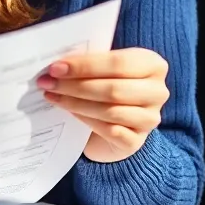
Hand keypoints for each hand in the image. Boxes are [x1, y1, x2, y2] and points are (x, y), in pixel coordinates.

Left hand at [36, 48, 168, 162]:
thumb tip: (56, 65)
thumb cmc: (103, 88)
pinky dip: (86, 120)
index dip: (85, 66)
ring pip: (110, 110)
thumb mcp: (100, 70)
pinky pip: (110, 131)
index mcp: (152, 65)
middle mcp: (157, 91)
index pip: (118, 63)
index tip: (55, 68)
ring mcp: (150, 118)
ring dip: (75, 103)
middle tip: (47, 83)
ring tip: (52, 97)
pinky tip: (68, 114)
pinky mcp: (136, 141)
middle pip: (113, 89)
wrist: (110, 127)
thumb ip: (87, 63)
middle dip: (75, 86)